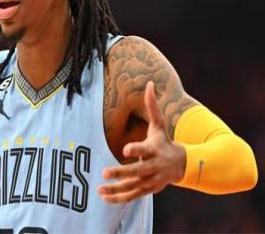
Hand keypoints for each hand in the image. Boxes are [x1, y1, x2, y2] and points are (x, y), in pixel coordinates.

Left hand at [98, 81, 185, 202]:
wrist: (182, 165)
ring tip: (100, 188)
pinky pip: (132, 196)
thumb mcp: (159, 124)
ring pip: (133, 186)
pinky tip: (104, 198)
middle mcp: (153, 166)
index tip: (125, 149)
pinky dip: (119, 198)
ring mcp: (150, 180)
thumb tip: (150, 83)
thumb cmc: (163, 141)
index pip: (144, 149)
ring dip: (117, 188)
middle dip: (122, 172)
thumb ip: (152, 106)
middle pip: (137, 171)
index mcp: (154, 149)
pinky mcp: (147, 189)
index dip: (136, 150)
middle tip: (105, 172)